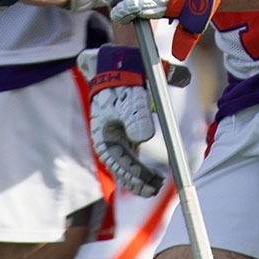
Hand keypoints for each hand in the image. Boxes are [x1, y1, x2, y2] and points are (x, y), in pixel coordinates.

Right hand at [76, 45, 165, 197]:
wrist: (117, 68)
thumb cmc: (121, 85)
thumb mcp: (129, 99)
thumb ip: (136, 117)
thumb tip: (143, 137)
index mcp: (104, 136)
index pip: (118, 163)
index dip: (133, 175)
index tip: (148, 184)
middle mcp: (109, 141)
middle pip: (121, 168)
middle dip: (136, 181)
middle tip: (153, 190)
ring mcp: (117, 140)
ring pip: (127, 166)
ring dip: (139, 177)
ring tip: (155, 186)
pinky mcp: (126, 136)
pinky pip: (132, 159)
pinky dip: (140, 169)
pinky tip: (152, 178)